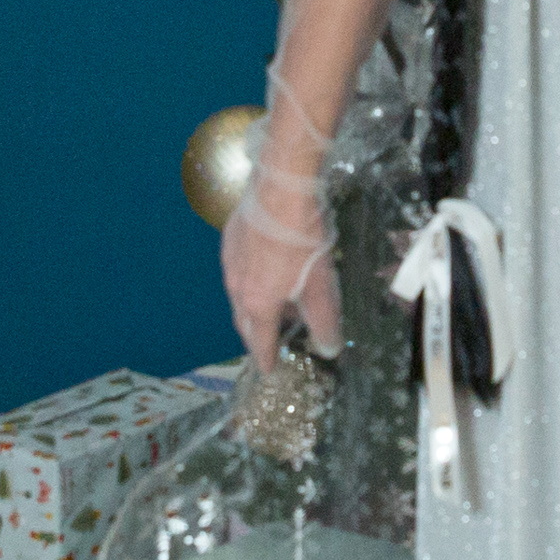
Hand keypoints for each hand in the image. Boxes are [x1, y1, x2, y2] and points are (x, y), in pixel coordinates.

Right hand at [220, 78, 341, 357]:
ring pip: (239, 296)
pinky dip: (251, 282)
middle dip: (257, 336)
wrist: (281, 189)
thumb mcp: (322, 285)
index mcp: (258, 303)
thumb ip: (324, 321)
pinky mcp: (230, 240)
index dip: (267, 358)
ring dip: (254, 307)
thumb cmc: (304, 240)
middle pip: (244, 321)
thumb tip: (329, 349)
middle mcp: (236, 287)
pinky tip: (266, 271)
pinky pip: (238, 272)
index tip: (269, 370)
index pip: (260, 341)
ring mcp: (230, 262)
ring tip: (273, 308)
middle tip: (269, 344)